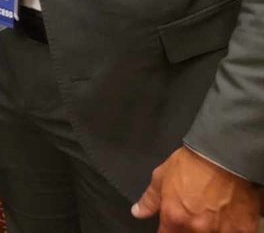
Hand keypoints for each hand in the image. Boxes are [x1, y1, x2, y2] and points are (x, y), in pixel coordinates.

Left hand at [132, 146, 260, 231]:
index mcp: (174, 218)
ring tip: (212, 214)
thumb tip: (137, 213)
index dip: (168, 230)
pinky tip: (228, 217)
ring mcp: (221, 231)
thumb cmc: (191, 164)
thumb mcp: (161, 176)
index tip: (171, 225)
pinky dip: (230, 229)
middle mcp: (197, 229)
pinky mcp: (243, 230)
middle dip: (188, 229)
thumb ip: (150, 199)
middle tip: (194, 213)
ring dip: (210, 229)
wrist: (224, 156)